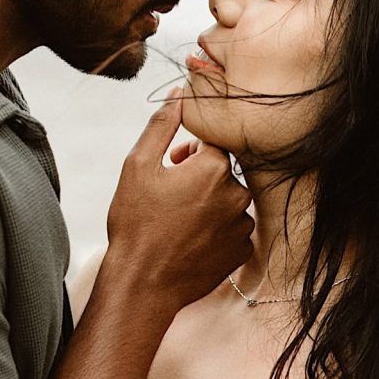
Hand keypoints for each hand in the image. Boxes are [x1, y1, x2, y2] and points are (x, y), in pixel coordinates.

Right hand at [103, 88, 253, 313]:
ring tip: (178, 221)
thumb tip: (180, 94)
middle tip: (169, 195)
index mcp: (215, 167)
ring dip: (209, 204)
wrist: (142, 284)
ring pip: (229, 201)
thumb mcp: (137, 166)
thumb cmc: (136, 224)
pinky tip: (191, 240)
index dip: (188, 152)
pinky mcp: (243, 249)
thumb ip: (162, 124)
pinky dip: (217, 230)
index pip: (212, 143)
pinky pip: (234, 229)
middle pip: (222, 172)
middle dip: (199, 177)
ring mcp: (242, 224)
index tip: (171, 165)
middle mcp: (238, 193)